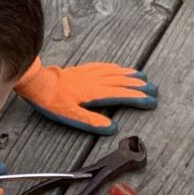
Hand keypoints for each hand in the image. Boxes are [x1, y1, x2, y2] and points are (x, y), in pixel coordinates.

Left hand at [14, 56, 157, 134]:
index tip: (151, 100)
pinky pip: (104, 67)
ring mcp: (90, 74)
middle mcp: (96, 81)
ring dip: (130, 75)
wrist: (39, 82)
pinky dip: (115, 68)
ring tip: (143, 77)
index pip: (122, 95)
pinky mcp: (83, 70)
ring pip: (115, 73)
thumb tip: (111, 127)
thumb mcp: (71, 115)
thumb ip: (92, 121)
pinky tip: (119, 68)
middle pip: (122, 83)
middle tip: (154, 89)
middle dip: (140, 86)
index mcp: (95, 93)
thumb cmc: (53, 101)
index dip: (138, 98)